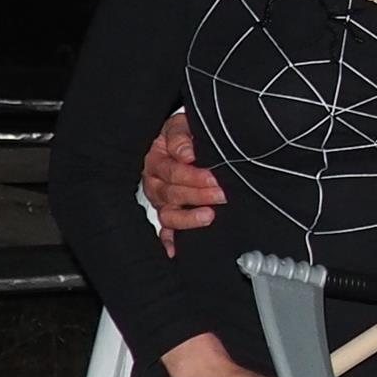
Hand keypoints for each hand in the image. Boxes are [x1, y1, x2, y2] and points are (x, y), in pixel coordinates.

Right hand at [142, 109, 229, 252]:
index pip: (171, 171)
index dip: (193, 176)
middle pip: (171, 194)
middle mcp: (154, 182)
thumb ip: (181, 136)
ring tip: (209, 216)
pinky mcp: (167, 216)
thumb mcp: (182, 125)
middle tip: (221, 194)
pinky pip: (165, 232)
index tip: (213, 178)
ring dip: (189, 218)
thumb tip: (186, 154)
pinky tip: (176, 251)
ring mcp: (160, 202)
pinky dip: (170, 242)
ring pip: (168, 215)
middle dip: (198, 195)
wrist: (186, 142)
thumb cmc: (185, 134)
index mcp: (156, 159)